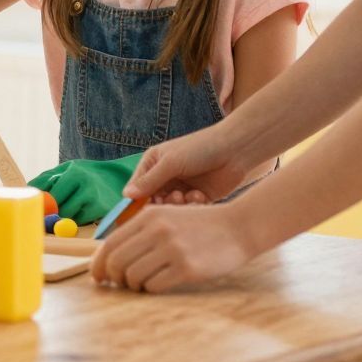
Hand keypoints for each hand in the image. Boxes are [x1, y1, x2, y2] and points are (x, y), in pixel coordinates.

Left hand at [30, 153, 142, 224]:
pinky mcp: (104, 212)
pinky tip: (82, 209)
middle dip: (50, 213)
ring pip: (70, 218)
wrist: (117, 177)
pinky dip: (77, 219)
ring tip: (69, 205)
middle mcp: (87, 187)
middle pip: (60, 210)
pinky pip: (82, 222)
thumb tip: (25, 189)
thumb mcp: (65, 169)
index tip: (33, 209)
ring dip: (64, 216)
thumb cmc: (85, 173)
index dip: (41, 205)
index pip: (51, 196)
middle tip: (44, 215)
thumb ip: (46, 179)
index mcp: (75, 173)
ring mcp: (97, 201)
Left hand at [91, 202, 260, 292]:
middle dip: (113, 278)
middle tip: (119, 285)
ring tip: (142, 284)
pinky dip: (151, 290)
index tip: (97, 277)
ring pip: (134, 277)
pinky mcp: (188, 269)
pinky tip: (158, 285)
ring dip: (133, 286)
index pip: (110, 244)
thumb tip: (110, 255)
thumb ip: (140, 231)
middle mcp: (157, 231)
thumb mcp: (167, 215)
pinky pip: (155, 286)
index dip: (98, 264)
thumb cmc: (199, 225)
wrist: (238, 227)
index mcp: (148, 216)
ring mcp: (173, 250)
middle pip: (117, 262)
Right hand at [122, 121, 258, 206]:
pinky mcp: (197, 197)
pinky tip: (201, 195)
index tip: (141, 213)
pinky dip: (192, 205)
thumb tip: (126, 195)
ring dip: (177, 205)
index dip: (136, 201)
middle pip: (152, 201)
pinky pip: (187, 210)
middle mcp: (165, 176)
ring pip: (170, 208)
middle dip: (161, 203)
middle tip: (172, 198)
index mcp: (153, 163)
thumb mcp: (171, 163)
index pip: (136, 187)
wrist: (235, 150)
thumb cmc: (200, 148)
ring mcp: (181, 187)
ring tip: (186, 195)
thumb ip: (149, 180)